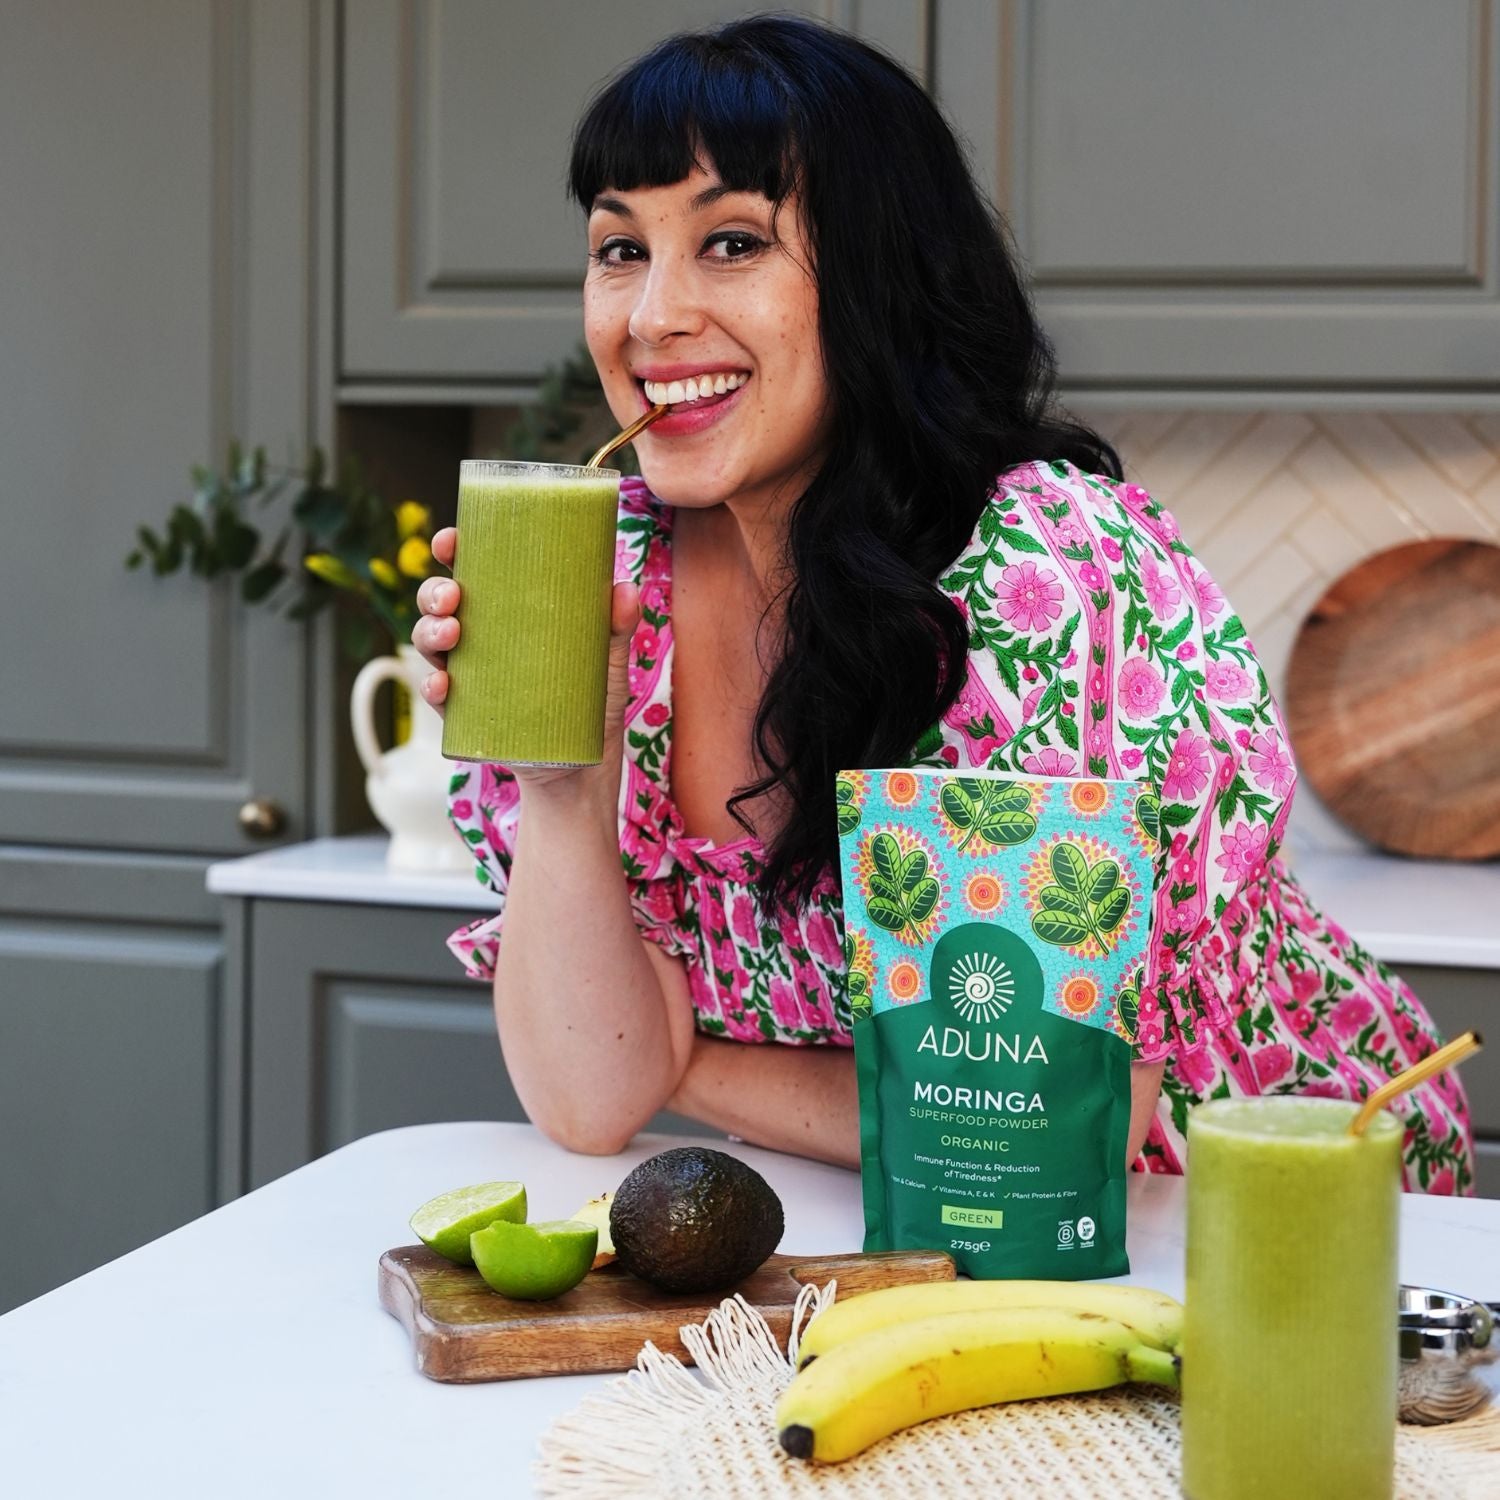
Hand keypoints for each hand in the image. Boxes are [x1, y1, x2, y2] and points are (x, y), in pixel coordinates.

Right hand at [412, 526, 641, 793]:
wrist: (581, 772)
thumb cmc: (591, 706)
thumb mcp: (608, 664)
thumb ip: (615, 628)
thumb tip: (625, 589)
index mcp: (508, 613)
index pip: (473, 571)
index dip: (453, 550)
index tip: (450, 540)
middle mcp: (481, 638)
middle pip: (440, 603)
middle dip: (434, 592)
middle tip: (453, 595)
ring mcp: (469, 675)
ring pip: (430, 642)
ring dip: (429, 632)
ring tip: (451, 634)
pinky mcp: (465, 715)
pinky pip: (437, 696)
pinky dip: (432, 686)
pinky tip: (443, 683)